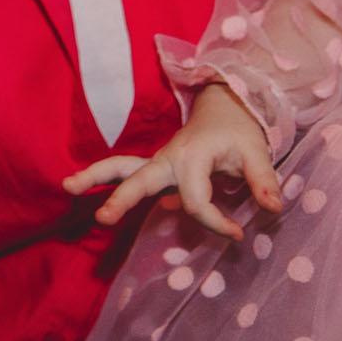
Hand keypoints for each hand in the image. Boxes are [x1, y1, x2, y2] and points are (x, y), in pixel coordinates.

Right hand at [61, 83, 282, 239]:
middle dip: (120, 197)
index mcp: (191, 156)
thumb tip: (274, 209)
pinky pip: (126, 172)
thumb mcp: (257, 152)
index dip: (216, 222)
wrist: (226, 107)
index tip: (238, 233)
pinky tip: (84, 190)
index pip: (195, 200)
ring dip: (95, 178)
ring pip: (121, 168)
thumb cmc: (239, 131)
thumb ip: (264, 181)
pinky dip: (105, 179)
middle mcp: (168, 158)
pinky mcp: (157, 167)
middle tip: (102, 217)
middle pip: (138, 177)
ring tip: (67, 188)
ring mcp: (159, 162)